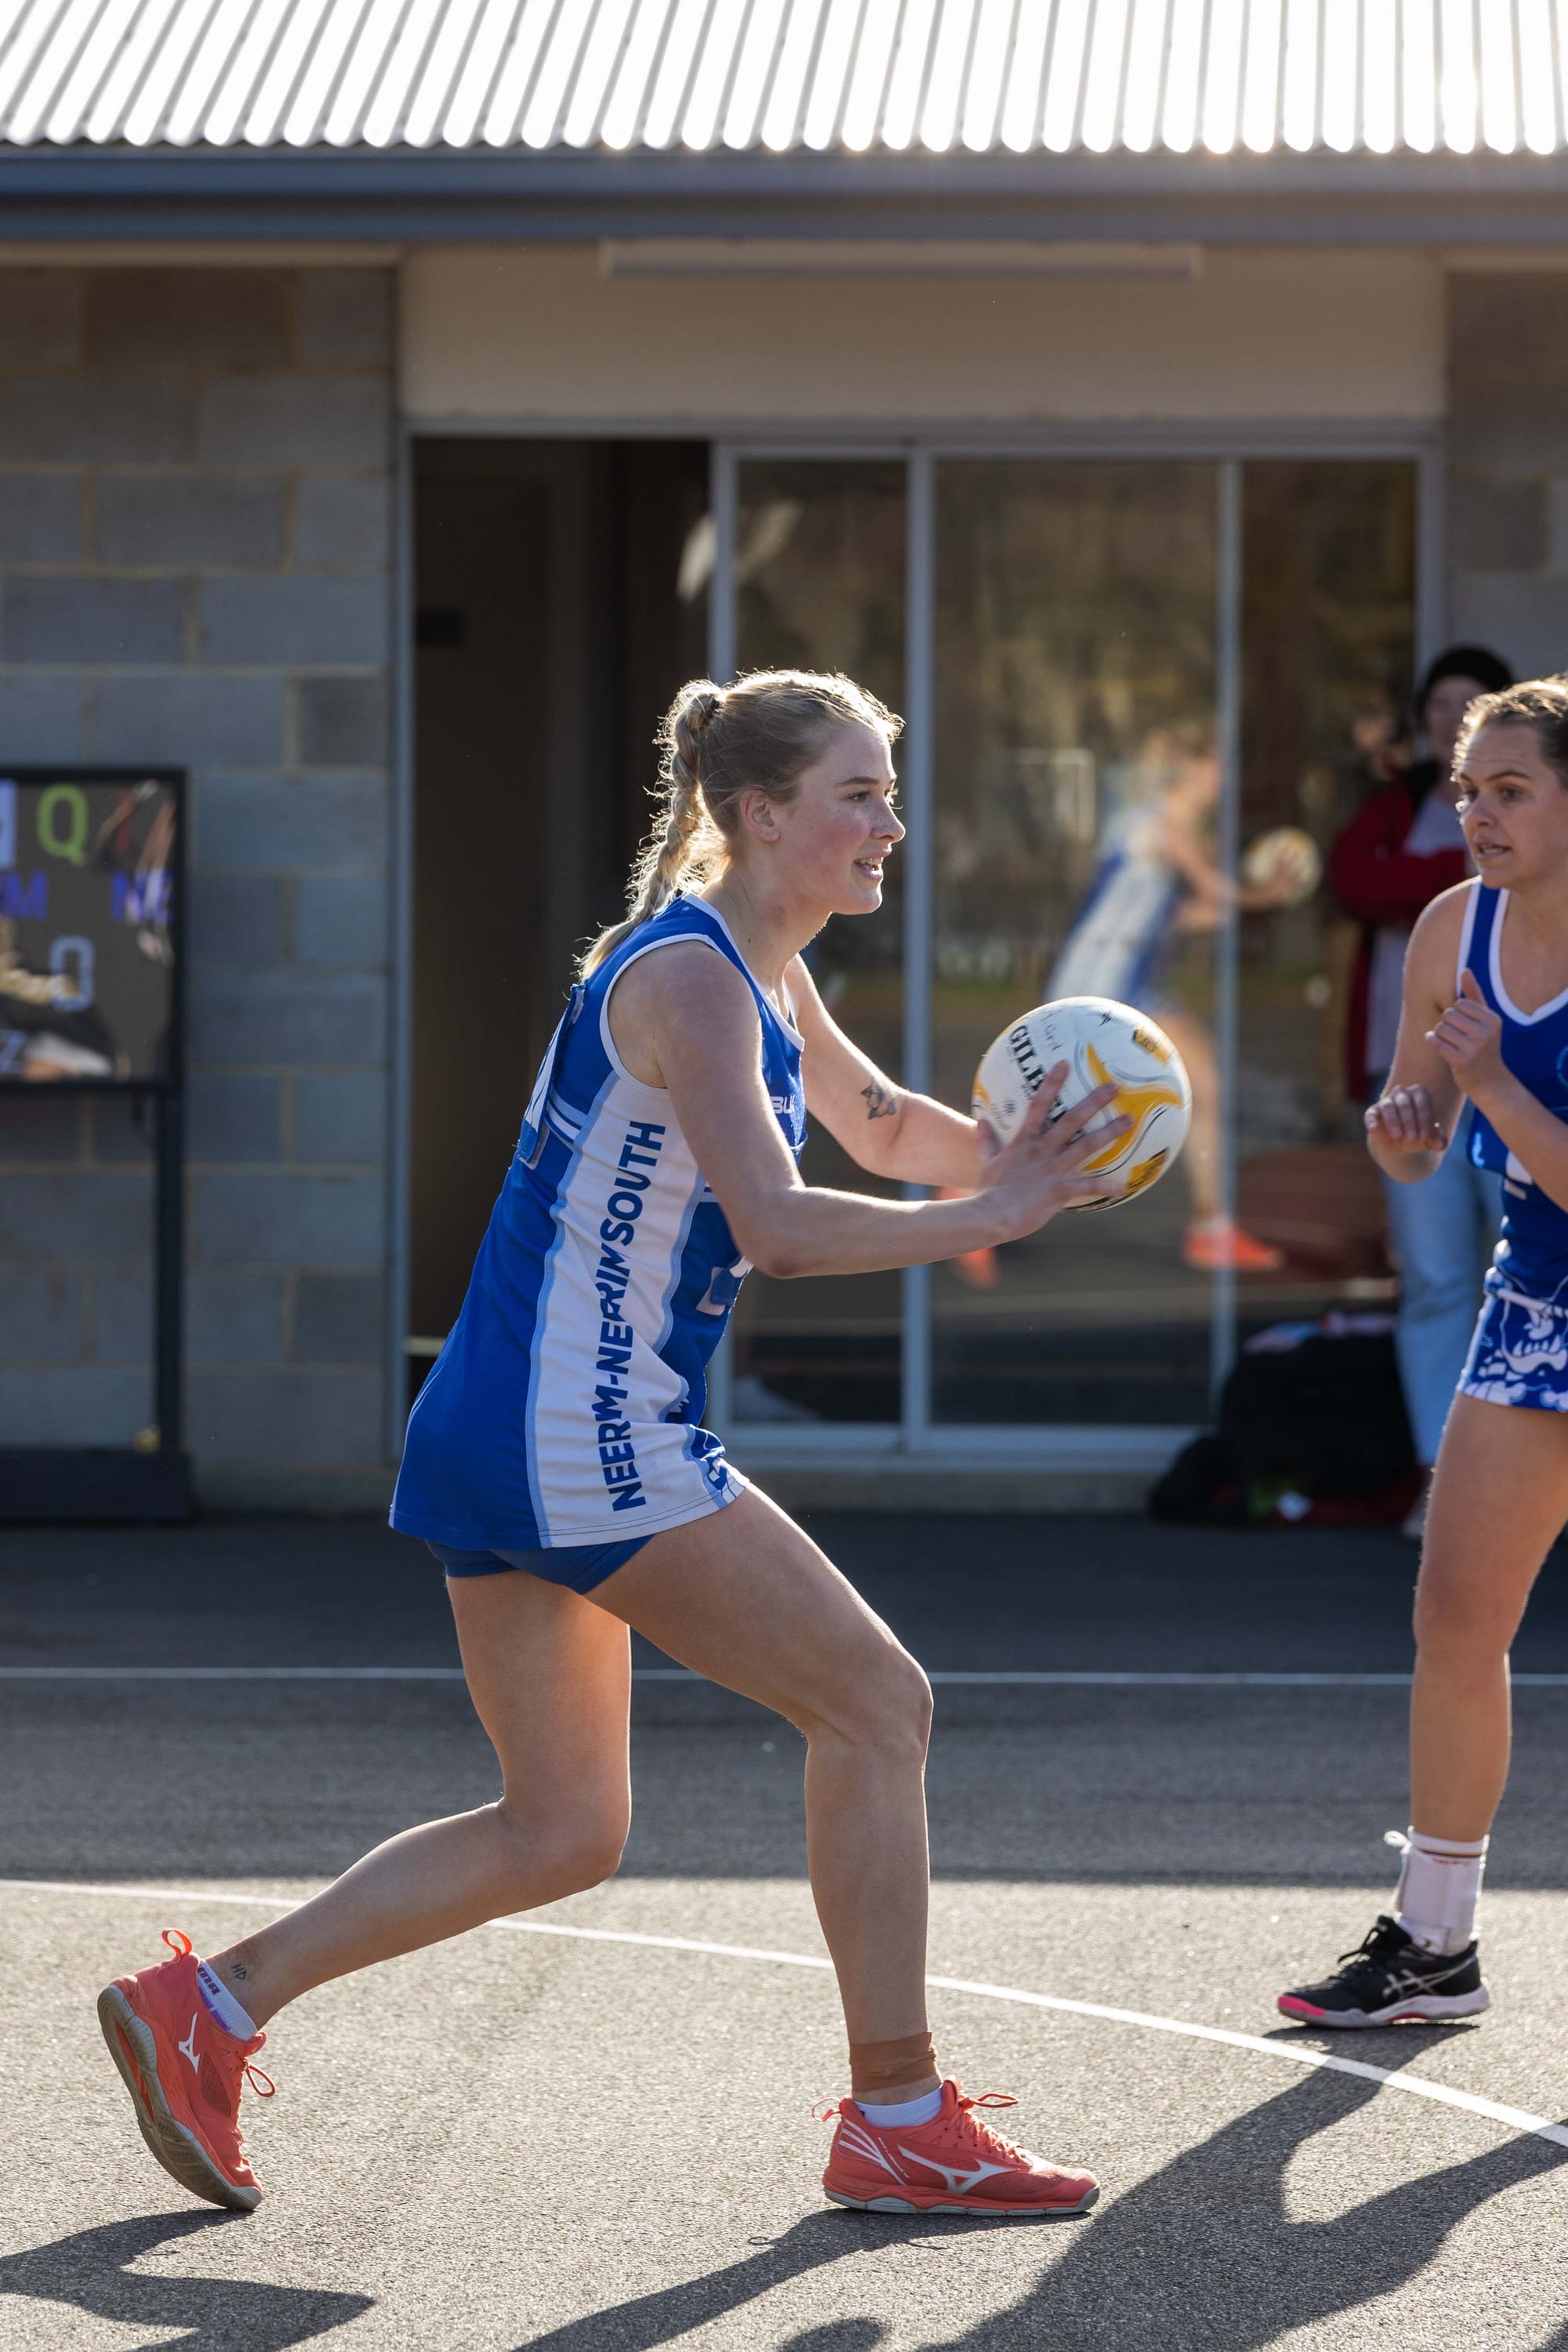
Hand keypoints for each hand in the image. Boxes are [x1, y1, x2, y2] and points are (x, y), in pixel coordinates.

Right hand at [976, 1064, 1131, 1235]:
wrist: (993, 1215)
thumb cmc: (990, 1191)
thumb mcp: (986, 1162)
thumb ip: (986, 1140)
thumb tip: (981, 1120)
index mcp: (1025, 1141)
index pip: (1038, 1105)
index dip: (1051, 1083)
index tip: (1064, 1064)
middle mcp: (1042, 1149)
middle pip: (1071, 1119)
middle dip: (1094, 1101)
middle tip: (1114, 1086)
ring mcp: (1053, 1168)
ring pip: (1086, 1146)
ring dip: (1109, 1132)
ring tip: (1129, 1121)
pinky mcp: (1060, 1189)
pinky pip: (1088, 1186)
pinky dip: (1106, 1186)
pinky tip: (1123, 1186)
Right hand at [1365, 1084, 1445, 1154]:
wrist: (1398, 1144)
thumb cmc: (1417, 1135)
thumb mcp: (1429, 1140)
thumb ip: (1437, 1140)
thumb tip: (1442, 1143)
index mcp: (1419, 1094)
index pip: (1422, 1103)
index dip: (1424, 1120)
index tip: (1424, 1136)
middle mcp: (1402, 1093)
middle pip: (1405, 1103)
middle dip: (1409, 1121)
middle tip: (1412, 1138)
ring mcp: (1386, 1101)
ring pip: (1388, 1106)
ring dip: (1393, 1121)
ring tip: (1397, 1136)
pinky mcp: (1372, 1112)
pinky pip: (1371, 1114)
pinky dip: (1371, 1120)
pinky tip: (1374, 1129)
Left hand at [1427, 968, 1504, 1100]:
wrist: (1489, 1081)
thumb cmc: (1484, 1046)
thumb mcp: (1484, 1020)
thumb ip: (1475, 994)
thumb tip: (1464, 970)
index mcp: (1493, 1020)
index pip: (1460, 1004)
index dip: (1456, 1013)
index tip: (1464, 1026)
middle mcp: (1486, 1033)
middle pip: (1448, 1015)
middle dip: (1446, 1024)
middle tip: (1455, 1036)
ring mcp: (1474, 1048)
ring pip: (1440, 1028)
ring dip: (1438, 1034)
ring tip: (1448, 1042)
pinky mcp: (1461, 1061)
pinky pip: (1435, 1042)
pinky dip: (1432, 1042)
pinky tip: (1436, 1045)